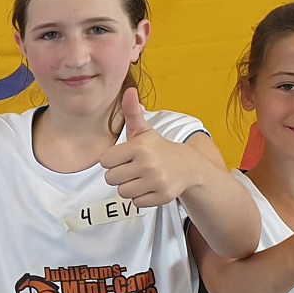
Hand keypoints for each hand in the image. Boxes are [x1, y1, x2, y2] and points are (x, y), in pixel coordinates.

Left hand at [96, 90, 192, 206]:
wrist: (189, 166)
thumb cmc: (158, 148)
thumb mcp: (144, 131)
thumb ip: (132, 113)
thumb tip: (129, 90)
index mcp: (139, 147)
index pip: (104, 161)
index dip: (112, 160)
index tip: (125, 157)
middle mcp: (147, 164)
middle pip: (110, 178)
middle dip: (119, 174)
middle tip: (133, 168)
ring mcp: (156, 182)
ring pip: (122, 192)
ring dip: (129, 186)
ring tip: (142, 177)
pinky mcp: (162, 197)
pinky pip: (136, 202)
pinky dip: (141, 197)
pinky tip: (150, 186)